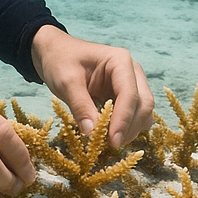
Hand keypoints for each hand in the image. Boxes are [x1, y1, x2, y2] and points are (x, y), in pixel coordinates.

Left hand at [30, 25, 154, 147]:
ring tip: (109, 141)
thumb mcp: (66, 81)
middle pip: (144, 104)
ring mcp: (131, 83)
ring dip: (131, 129)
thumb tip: (92, 132)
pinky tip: (110, 134)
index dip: (124, 120)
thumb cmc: (59, 61)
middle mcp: (132, 71)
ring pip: (143, 111)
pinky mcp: (125, 95)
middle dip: (130, 127)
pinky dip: (127, 126)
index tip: (113, 141)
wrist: (54, 52)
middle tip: (111, 145)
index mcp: (120, 61)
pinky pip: (134, 114)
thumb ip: (80, 105)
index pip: (130, 95)